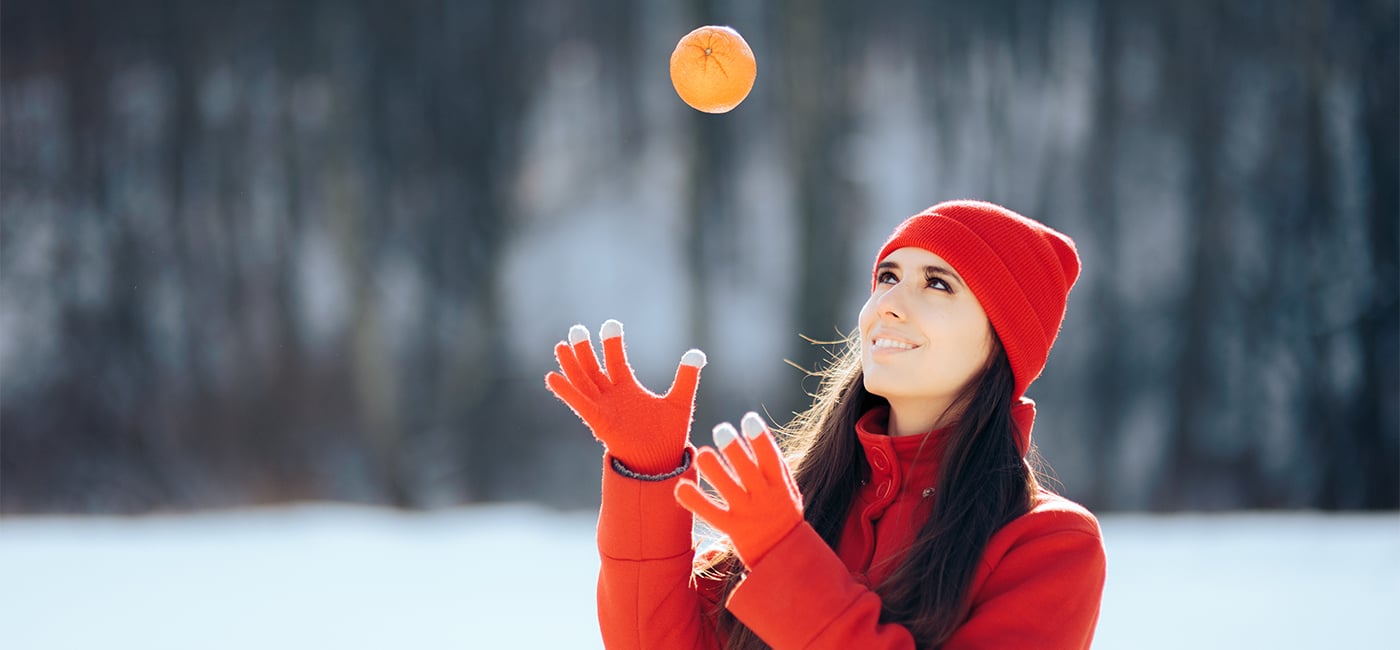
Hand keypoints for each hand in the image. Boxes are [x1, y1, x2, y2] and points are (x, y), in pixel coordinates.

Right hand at [545, 319, 705, 474]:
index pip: (616, 360)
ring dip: (572, 365)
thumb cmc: (669, 435)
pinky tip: (552, 377)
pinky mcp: (598, 421)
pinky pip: (579, 404)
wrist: (662, 462)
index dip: (612, 343)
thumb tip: (698, 354)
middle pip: (594, 368)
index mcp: (628, 390)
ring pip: (583, 382)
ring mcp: (603, 408)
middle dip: (585, 350)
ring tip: (561, 346)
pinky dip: (566, 392)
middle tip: (576, 329)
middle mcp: (612, 397)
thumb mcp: (679, 401)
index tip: (609, 324)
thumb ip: (686, 377)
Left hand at [674, 412, 803, 566]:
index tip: (748, 419)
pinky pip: (710, 513)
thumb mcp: (788, 491)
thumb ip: (775, 466)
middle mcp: (764, 497)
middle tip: (721, 430)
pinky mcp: (732, 528)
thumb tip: (759, 434)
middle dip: (734, 449)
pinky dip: (694, 500)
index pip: (770, 458)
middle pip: (747, 470)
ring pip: (727, 488)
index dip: (760, 438)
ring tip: (701, 454)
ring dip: (714, 470)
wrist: (783, 556)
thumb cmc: (783, 515)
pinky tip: (681, 487)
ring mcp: (747, 513)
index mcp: (779, 485)